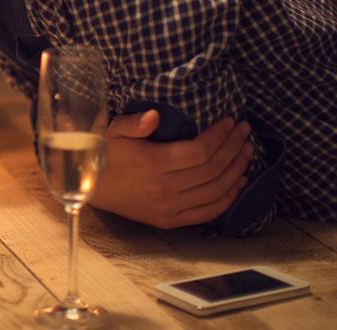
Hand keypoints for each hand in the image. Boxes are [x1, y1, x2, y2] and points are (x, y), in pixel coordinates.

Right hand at [89, 111, 253, 229]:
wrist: (89, 186)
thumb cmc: (104, 153)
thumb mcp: (114, 131)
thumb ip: (135, 123)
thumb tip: (155, 115)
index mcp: (152, 163)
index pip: (200, 151)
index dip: (220, 135)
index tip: (230, 121)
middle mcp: (164, 188)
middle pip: (213, 169)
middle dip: (234, 147)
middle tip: (245, 131)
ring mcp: (169, 207)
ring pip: (216, 190)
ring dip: (237, 170)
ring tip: (247, 151)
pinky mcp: (169, 221)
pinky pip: (208, 212)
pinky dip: (229, 198)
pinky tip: (239, 181)